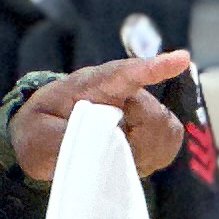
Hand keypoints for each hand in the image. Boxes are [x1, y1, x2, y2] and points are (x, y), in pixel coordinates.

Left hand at [13, 50, 192, 182]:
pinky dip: (153, 157)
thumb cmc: (42, 130)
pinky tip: (130, 159)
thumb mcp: (38, 136)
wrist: (47, 135)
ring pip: (165, 130)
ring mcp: (140, 109)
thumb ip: (63, 139)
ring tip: (116, 155)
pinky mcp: (152, 129)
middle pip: (152, 114)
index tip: (181, 59)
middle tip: (108, 152)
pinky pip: (170, 142)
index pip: (126, 72)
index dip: (153, 67)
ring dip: (144, 151)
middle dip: (135, 141)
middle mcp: (123, 91)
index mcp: (92, 84)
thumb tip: (95, 148)